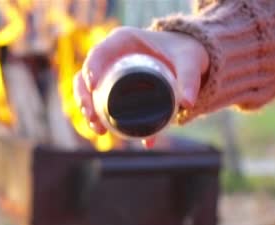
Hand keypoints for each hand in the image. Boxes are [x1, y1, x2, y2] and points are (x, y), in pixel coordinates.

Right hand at [74, 26, 208, 146]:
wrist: (185, 60)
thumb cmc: (185, 53)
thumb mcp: (189, 62)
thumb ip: (189, 79)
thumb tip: (187, 103)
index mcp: (123, 41)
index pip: (99, 52)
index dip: (91, 68)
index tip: (93, 87)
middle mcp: (112, 56)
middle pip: (87, 75)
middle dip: (84, 97)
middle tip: (93, 118)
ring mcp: (111, 73)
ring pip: (89, 91)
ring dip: (88, 110)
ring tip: (99, 130)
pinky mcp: (115, 90)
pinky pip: (99, 102)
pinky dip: (99, 117)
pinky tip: (105, 132)